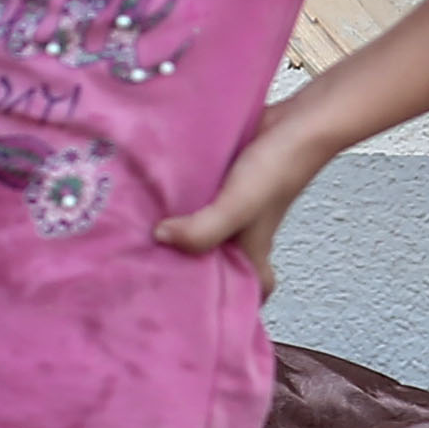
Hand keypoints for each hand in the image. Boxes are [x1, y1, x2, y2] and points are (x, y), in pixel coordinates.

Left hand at [154, 132, 324, 300]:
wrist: (294, 121)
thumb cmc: (276, 171)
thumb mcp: (237, 209)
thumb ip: (201, 231)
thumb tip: (159, 238)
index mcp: (251, 251)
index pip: (247, 290)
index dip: (230, 303)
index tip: (193, 306)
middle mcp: (240, 233)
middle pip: (214, 260)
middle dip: (187, 264)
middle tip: (145, 266)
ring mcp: (230, 206)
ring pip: (201, 227)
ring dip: (176, 227)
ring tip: (134, 231)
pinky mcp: (220, 181)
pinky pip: (195, 197)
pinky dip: (178, 197)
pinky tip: (151, 193)